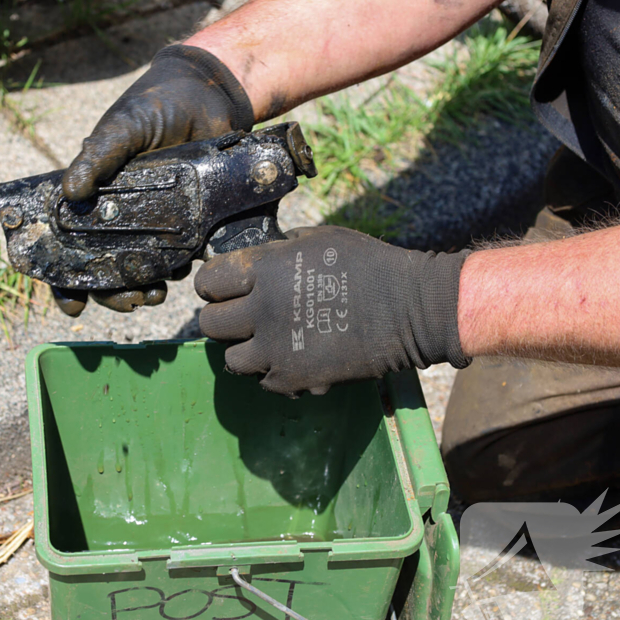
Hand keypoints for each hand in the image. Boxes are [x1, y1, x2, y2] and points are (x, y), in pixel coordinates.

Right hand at [53, 44, 252, 316]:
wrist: (211, 96)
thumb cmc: (156, 105)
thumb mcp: (123, 127)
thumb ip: (99, 155)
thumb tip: (70, 192)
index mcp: (94, 196)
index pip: (68, 244)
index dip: (65, 279)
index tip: (72, 304)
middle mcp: (120, 214)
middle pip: (106, 268)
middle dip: (114, 293)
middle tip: (131, 300)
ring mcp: (154, 219)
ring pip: (141, 269)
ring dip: (143, 289)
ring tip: (154, 294)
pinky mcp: (188, 220)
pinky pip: (178, 255)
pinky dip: (176, 271)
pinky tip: (181, 273)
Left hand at [194, 226, 470, 396]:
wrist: (410, 309)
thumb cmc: (368, 266)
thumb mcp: (318, 239)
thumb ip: (277, 250)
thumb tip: (252, 259)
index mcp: (265, 270)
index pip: (209, 281)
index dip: (213, 285)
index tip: (222, 289)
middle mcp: (262, 309)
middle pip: (210, 323)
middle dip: (221, 318)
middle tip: (240, 317)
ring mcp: (275, 349)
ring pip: (231, 358)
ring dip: (244, 350)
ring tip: (264, 341)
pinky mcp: (293, 378)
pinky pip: (262, 380)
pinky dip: (272, 372)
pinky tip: (290, 358)